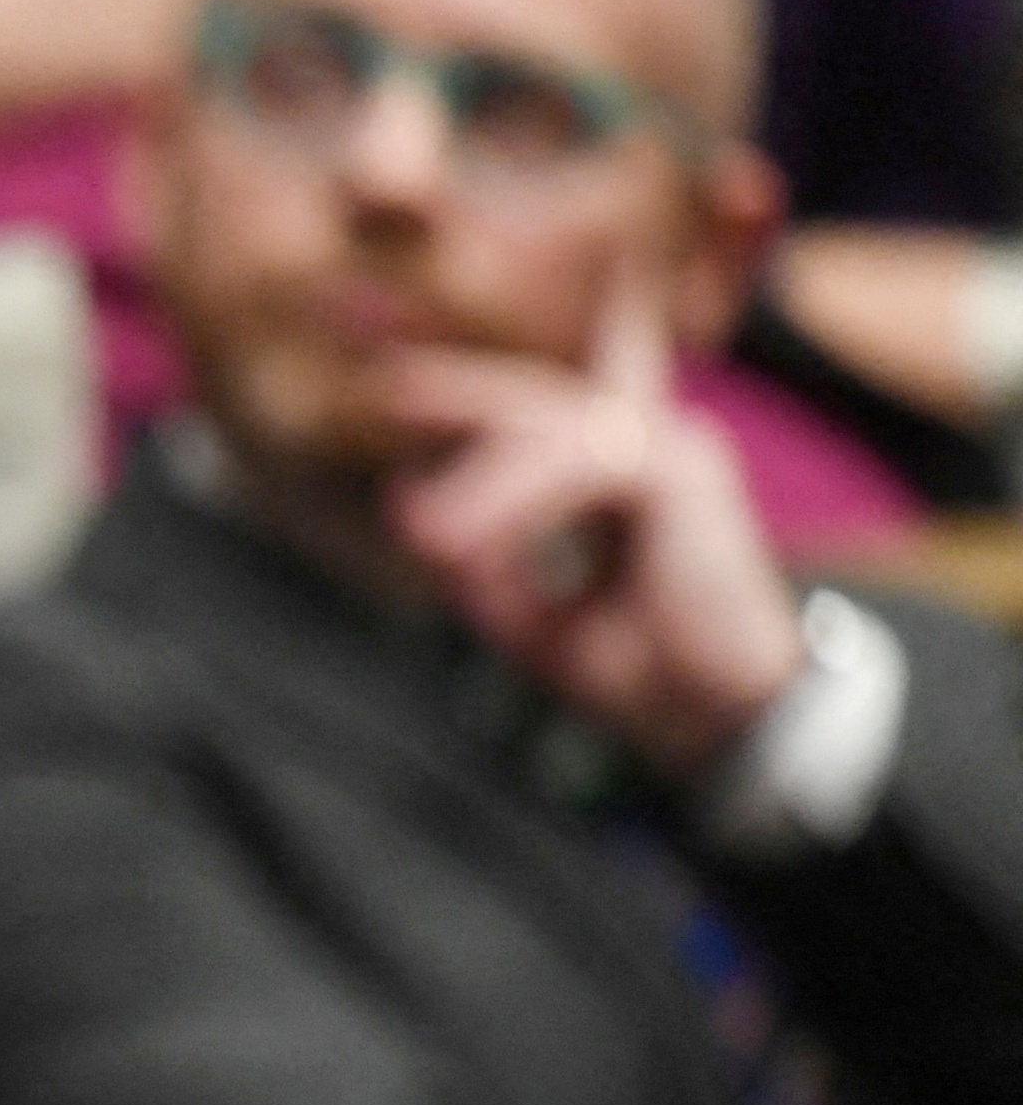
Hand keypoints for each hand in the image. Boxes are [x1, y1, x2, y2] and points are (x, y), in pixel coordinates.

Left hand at [376, 266, 805, 776]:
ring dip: (478, 481)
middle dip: (463, 393)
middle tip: (387, 388)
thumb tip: (411, 512)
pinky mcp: (681, 473)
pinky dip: (513, 501)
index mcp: (623, 475)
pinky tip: (460, 542)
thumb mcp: (537, 622)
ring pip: (552, 430)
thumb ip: (483, 571)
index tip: (392, 398)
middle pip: (543, 399)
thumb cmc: (644, 672)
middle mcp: (651, 447)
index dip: (469, 400)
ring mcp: (672, 450)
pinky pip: (581, 464)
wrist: (718, 716)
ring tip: (421, 533)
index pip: (539, 418)